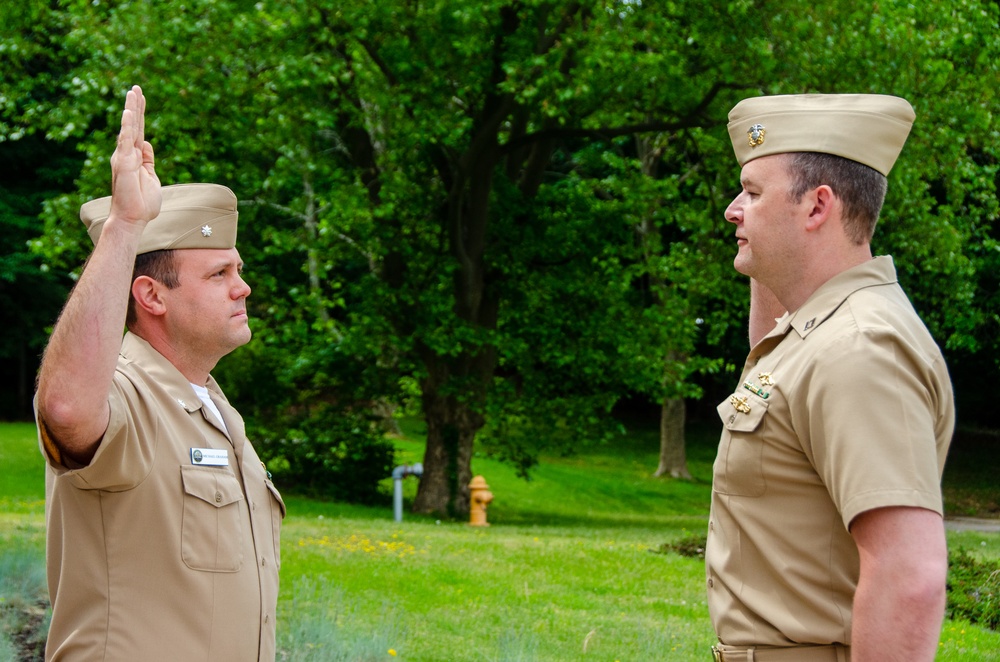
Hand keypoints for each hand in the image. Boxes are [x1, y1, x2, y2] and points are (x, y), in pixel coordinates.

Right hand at [108, 85, 161, 225]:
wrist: (132, 219)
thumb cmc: (142, 203)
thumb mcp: (151, 176)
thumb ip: (148, 160)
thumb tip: (147, 144)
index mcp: (135, 157)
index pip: (139, 131)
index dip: (140, 115)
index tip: (141, 98)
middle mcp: (127, 154)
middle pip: (133, 125)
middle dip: (135, 106)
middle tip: (136, 88)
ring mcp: (124, 157)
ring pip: (129, 129)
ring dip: (131, 110)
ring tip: (132, 92)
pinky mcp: (124, 163)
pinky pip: (126, 140)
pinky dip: (128, 126)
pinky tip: (129, 112)